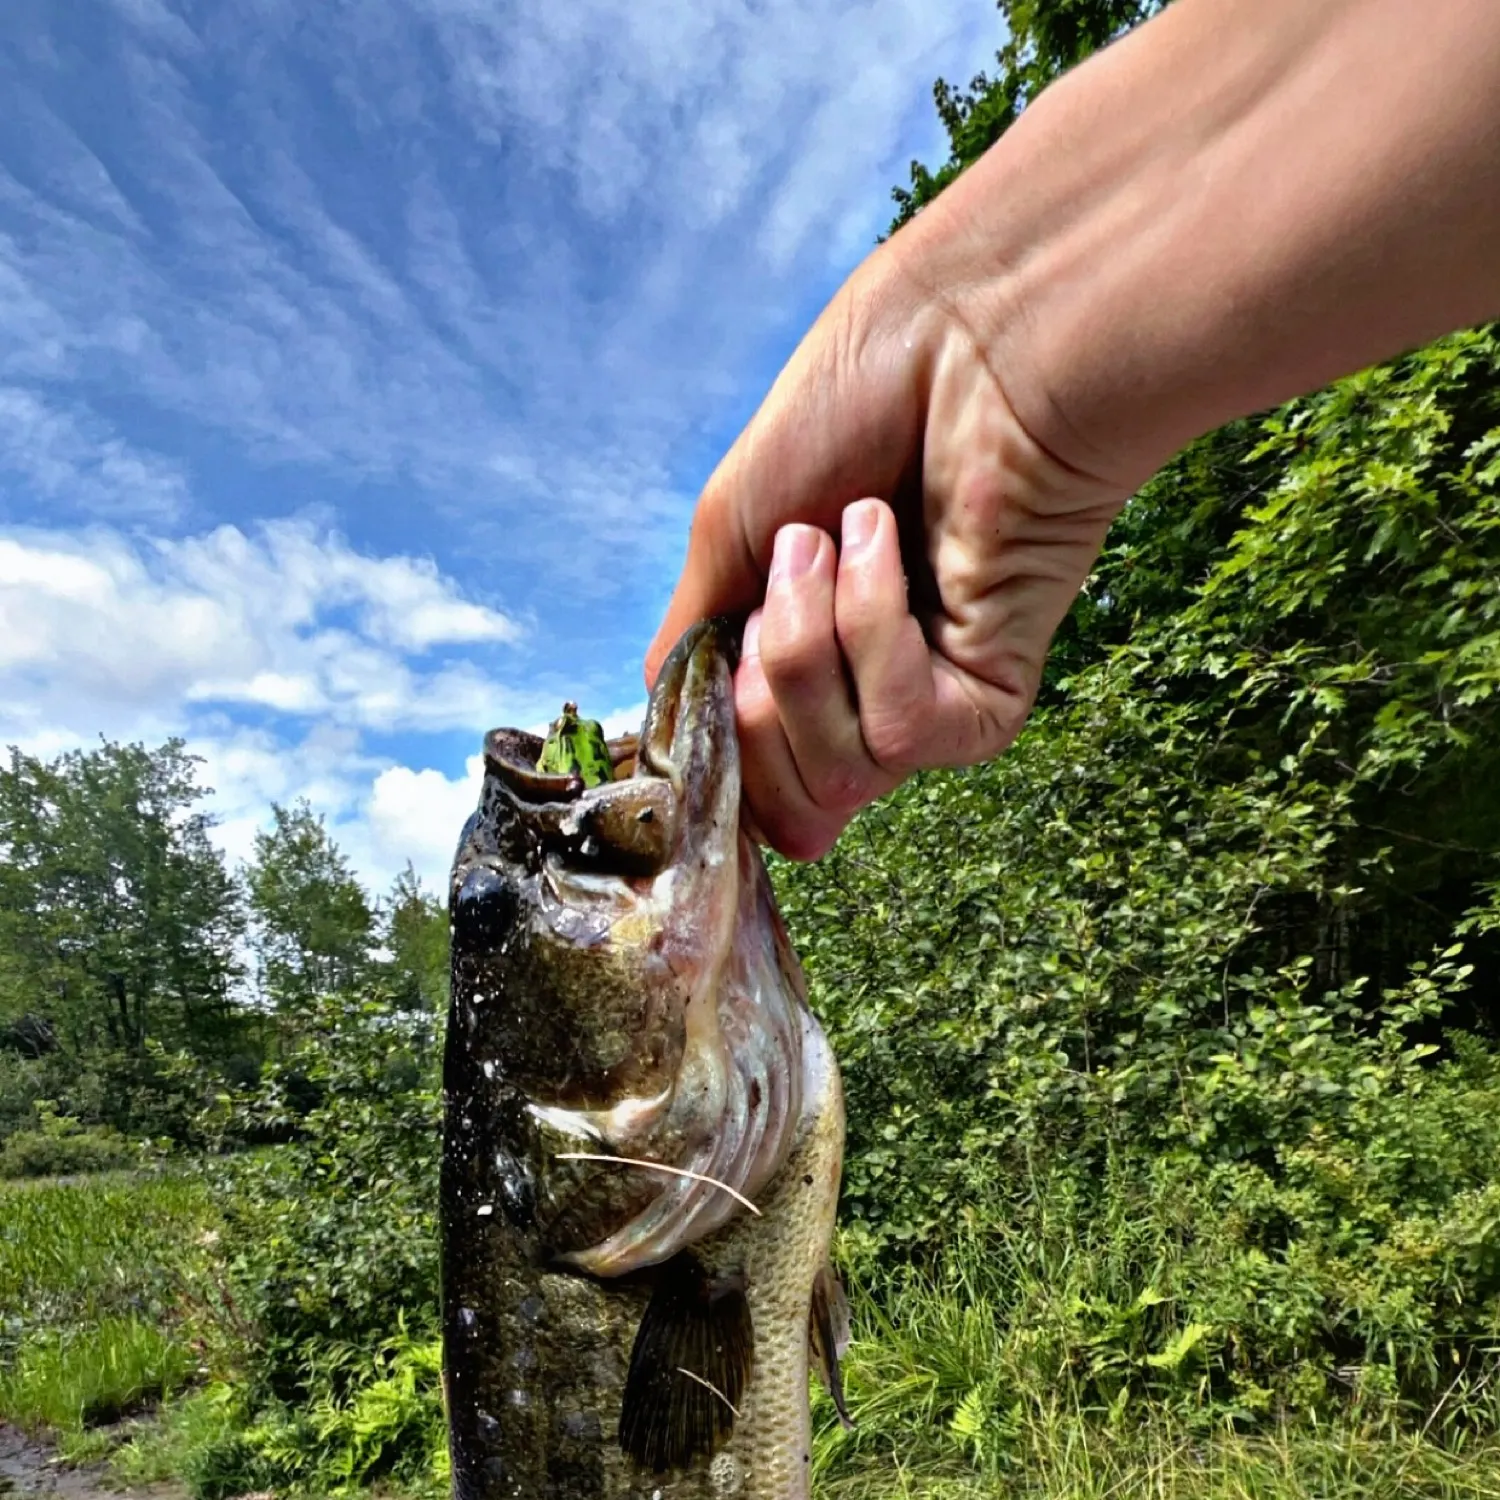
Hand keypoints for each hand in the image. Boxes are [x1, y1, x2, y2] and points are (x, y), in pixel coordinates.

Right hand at [646, 243, 1128, 859]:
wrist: (956, 343)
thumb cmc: (848, 415)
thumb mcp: (729, 538)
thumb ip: (692, 654)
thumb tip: (667, 745)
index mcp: (803, 673)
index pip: (751, 790)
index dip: (718, 751)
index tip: (717, 661)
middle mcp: (865, 706)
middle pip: (785, 804)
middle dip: (759, 685)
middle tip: (788, 567)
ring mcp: (929, 710)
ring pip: (838, 772)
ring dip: (808, 639)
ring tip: (840, 533)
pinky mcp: (990, 703)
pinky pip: (902, 725)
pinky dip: (871, 625)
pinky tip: (887, 544)